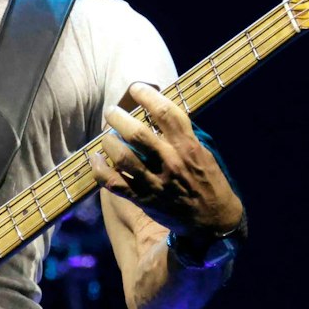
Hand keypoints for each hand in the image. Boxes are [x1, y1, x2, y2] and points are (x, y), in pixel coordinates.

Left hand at [89, 82, 243, 236]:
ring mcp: (155, 182)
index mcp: (188, 146)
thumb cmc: (208, 181)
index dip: (146, 95)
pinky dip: (99, 169)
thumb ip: (183, 134)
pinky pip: (113, 182)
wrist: (212, 220)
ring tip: (106, 135)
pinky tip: (95, 158)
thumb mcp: (203, 152)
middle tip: (111, 111)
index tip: (135, 88)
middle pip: (136, 133)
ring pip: (122, 156)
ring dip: (108, 142)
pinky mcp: (143, 199)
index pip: (164, 112)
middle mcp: (170, 162)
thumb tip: (158, 113)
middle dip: (118, 117)